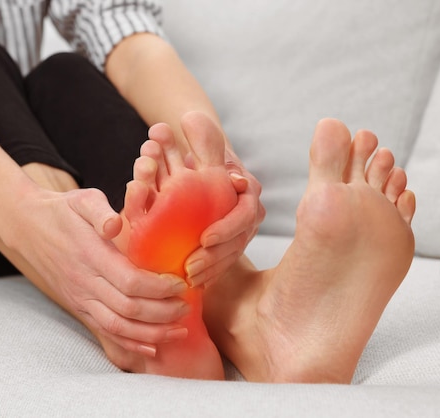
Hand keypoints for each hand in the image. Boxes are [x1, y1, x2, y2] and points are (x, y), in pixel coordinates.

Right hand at [0, 186, 190, 355]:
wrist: (27, 227)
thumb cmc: (63, 210)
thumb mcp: (82, 199)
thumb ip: (100, 210)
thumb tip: (115, 225)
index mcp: (91, 254)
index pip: (130, 281)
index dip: (160, 288)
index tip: (181, 284)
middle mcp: (85, 281)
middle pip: (129, 309)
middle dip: (163, 313)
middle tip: (187, 307)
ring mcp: (80, 297)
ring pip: (118, 327)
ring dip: (152, 334)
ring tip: (179, 330)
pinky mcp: (78, 306)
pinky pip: (105, 332)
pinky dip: (130, 344)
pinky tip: (152, 348)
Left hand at [184, 148, 265, 286]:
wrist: (208, 172)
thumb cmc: (204, 158)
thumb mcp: (203, 147)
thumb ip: (200, 137)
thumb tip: (189, 119)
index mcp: (248, 191)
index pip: (243, 213)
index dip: (225, 228)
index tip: (203, 238)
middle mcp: (250, 213)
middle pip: (238, 240)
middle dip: (215, 256)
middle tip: (190, 267)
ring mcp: (244, 231)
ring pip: (231, 255)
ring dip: (211, 269)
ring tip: (188, 278)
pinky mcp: (233, 244)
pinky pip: (225, 263)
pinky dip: (210, 273)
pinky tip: (194, 284)